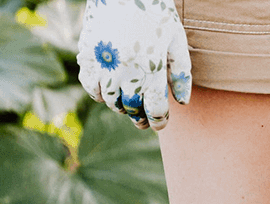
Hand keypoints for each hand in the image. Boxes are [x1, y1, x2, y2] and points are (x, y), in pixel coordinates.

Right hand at [77, 0, 190, 130]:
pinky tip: (110, 92)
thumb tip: (182, 102)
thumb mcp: (176, 41)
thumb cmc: (156, 14)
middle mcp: (125, 69)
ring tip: (129, 106)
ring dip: (121, 107)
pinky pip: (90, 86)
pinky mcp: (87, 55)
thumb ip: (181, 72)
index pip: (154, 107)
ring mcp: (104, 63)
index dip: (158, 120)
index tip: (160, 124)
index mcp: (151, 67)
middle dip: (139, 118)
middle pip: (131, 107)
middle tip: (144, 121)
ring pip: (110, 100)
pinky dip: (99, 94)